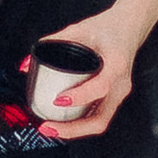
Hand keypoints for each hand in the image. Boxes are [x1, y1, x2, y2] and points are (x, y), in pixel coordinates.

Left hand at [33, 0, 157, 139]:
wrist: (130, 26)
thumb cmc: (109, 27)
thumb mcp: (80, 29)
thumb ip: (53, 42)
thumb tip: (27, 63)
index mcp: (116, 65)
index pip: (100, 87)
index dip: (79, 96)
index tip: (58, 99)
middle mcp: (121, 84)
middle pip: (100, 118)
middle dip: (73, 128)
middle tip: (48, 126)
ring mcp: (119, 93)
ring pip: (100, 122)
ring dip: (76, 130)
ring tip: (52, 129)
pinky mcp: (114, 97)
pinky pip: (99, 116)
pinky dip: (81, 123)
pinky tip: (65, 123)